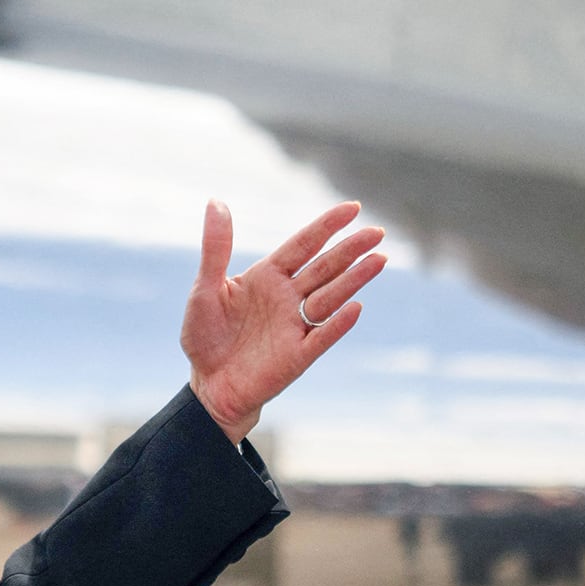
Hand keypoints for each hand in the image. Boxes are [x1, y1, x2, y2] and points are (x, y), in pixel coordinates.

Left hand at [180, 199, 383, 444]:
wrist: (208, 384)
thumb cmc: (205, 335)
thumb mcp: (205, 288)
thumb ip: (215, 248)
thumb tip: (216, 201)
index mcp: (268, 277)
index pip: (303, 245)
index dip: (327, 226)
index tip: (354, 208)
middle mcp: (287, 297)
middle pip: (325, 268)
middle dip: (351, 249)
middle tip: (379, 232)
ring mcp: (295, 326)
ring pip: (330, 298)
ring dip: (354, 280)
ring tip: (379, 260)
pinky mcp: (297, 355)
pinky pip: (321, 337)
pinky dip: (337, 324)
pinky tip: (355, 308)